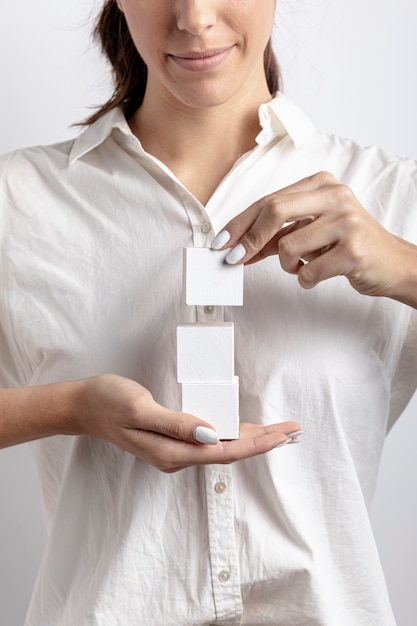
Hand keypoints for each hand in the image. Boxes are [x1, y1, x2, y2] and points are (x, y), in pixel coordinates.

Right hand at [76, 374, 301, 472]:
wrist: (85, 406)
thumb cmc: (109, 402)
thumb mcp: (140, 408)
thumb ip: (175, 423)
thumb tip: (210, 435)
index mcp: (171, 452)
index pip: (224, 452)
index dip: (256, 444)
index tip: (283, 435)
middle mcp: (177, 456)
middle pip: (229, 452)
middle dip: (264, 442)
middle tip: (294, 431)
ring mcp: (175, 451)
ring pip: (223, 448)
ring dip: (252, 439)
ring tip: (280, 432)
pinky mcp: (173, 441)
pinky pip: (211, 442)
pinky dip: (233, 435)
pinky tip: (245, 430)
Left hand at [212, 171, 416, 303]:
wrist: (390, 264)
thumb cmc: (345, 246)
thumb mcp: (310, 233)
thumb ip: (275, 235)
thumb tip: (236, 247)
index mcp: (322, 184)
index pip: (269, 200)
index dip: (240, 223)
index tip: (220, 242)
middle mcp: (336, 196)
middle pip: (275, 211)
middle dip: (248, 239)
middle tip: (234, 259)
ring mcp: (347, 222)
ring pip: (288, 246)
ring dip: (286, 266)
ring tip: (301, 267)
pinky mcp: (354, 250)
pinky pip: (309, 271)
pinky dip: (305, 280)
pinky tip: (316, 276)